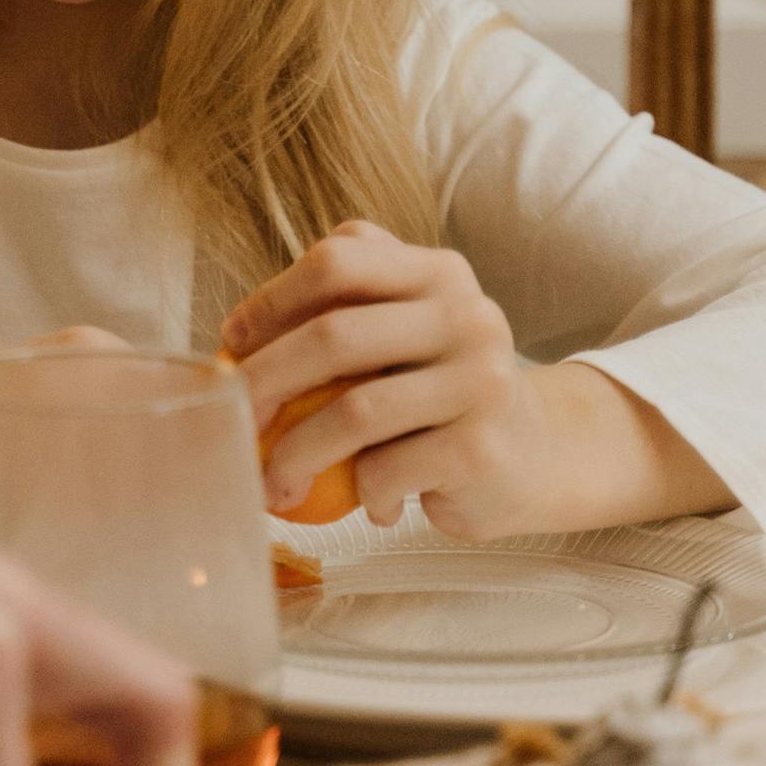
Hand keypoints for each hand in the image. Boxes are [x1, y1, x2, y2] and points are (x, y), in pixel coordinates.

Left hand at [222, 220, 728, 541]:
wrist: (534, 456)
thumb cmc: (440, 391)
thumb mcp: (407, 329)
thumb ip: (343, 307)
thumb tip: (236, 338)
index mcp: (437, 272)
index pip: (339, 260)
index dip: (272, 300)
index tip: (232, 345)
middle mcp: (467, 315)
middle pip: (335, 336)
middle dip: (263, 382)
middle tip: (231, 422)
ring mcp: (480, 381)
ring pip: (354, 411)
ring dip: (294, 454)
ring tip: (276, 485)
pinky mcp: (481, 448)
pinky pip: (386, 470)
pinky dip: (361, 494)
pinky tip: (371, 505)